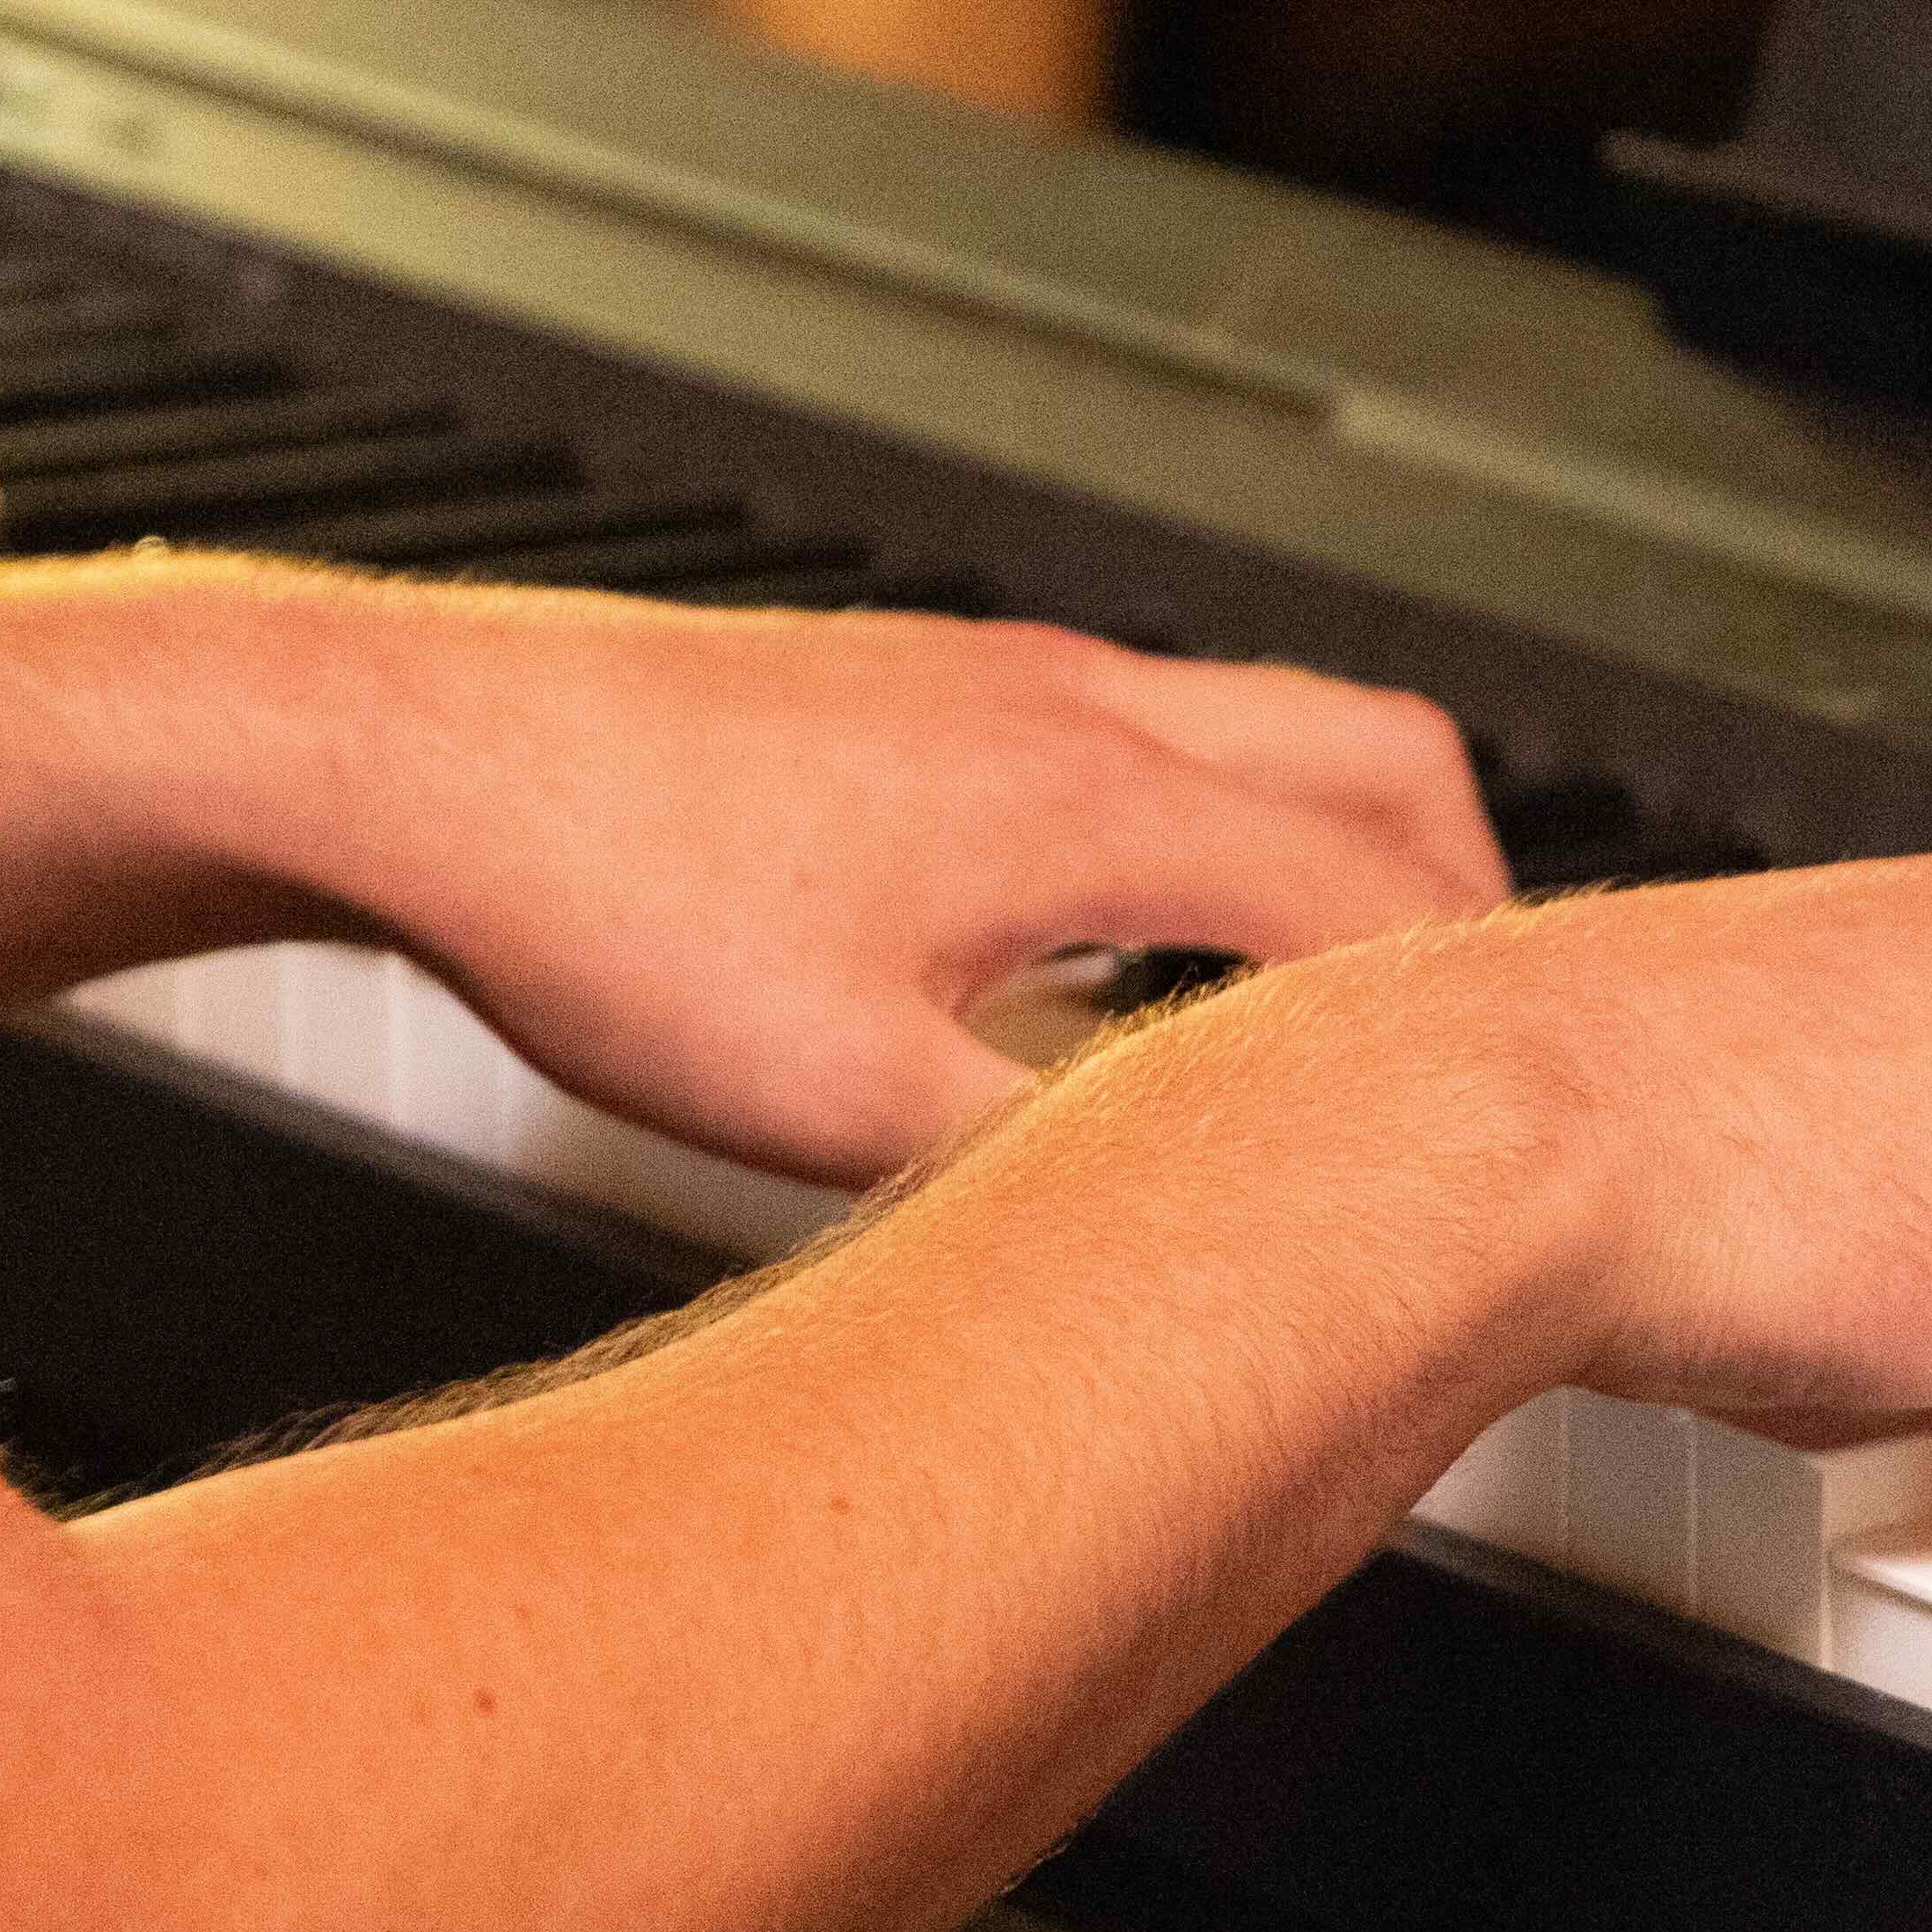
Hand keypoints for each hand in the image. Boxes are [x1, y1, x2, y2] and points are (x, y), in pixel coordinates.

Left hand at [317, 601, 1506, 1192]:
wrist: (414, 755)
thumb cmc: (591, 898)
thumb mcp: (834, 1108)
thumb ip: (1039, 1175)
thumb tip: (1170, 1255)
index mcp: (1088, 797)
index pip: (1381, 895)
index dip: (1471, 1020)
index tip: (1517, 1120)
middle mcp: (1073, 703)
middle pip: (1386, 761)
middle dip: (1466, 908)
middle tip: (1474, 1054)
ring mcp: (1003, 676)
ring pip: (1267, 730)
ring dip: (1339, 858)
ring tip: (1331, 1012)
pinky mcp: (927, 685)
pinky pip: (1152, 735)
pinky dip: (1217, 830)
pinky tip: (1132, 951)